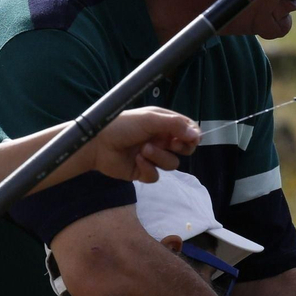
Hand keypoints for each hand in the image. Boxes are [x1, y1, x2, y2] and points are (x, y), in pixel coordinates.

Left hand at [85, 107, 199, 181]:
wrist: (98, 144)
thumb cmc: (122, 126)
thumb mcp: (150, 119)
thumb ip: (175, 125)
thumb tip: (197, 135)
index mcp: (163, 124)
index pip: (188, 131)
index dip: (192, 136)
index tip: (190, 139)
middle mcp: (160, 140)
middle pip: (184, 149)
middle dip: (179, 148)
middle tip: (171, 144)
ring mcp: (152, 157)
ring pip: (171, 164)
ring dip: (159, 157)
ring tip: (143, 150)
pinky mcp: (143, 171)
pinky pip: (155, 176)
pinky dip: (147, 169)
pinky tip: (137, 161)